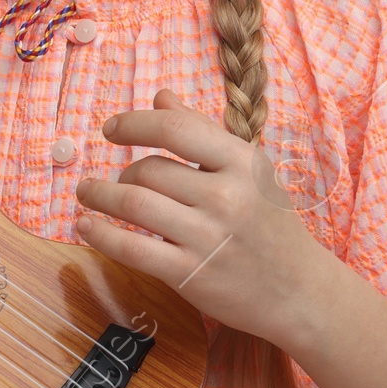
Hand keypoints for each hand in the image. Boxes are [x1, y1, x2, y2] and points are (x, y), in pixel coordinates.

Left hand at [74, 89, 320, 338]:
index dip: (134, 123)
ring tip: (87, 194)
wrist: (300, 292)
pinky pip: (132, 249)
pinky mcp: (191, 275)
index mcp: (243, 162)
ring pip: (135, 204)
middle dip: (122, 174)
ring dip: (100, 196)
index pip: (176, 128)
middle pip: (150, 170)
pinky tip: (86, 226)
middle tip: (114, 182)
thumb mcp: (249, 170)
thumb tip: (160, 96)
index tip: (110, 129)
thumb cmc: (271, 224)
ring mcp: (208, 237)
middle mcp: (227, 196)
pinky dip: (101, 235)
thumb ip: (203, 132)